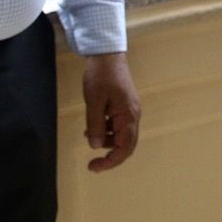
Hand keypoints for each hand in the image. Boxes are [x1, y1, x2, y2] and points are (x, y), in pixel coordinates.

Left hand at [81, 52, 141, 171]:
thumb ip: (95, 125)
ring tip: (88, 135)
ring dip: (107, 142)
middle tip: (93, 164)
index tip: (93, 167)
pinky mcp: (125, 106)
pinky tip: (93, 126)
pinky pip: (118, 126)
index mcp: (128, 115)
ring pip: (122, 136)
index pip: (124, 148)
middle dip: (110, 157)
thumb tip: (95, 147)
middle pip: (126, 146)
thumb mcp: (94, 101)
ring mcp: (130, 110)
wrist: (108, 54)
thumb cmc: (101, 75)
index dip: (111, 162)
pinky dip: (107, 131)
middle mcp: (133, 115)